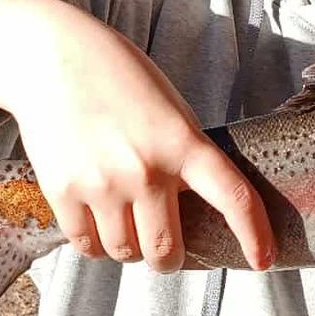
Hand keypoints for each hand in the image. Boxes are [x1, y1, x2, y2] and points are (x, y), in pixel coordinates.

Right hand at [0, 0, 272, 272]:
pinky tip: (97, 223)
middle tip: (166, 250)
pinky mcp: (62, 191)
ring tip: (125, 224)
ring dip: (129, 249)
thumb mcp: (169, 107)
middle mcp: (145, 170)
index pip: (233, 198)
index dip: (254, 235)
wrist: (52, 55)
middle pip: (166, 251)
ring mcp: (102, 184)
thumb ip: (184, 155)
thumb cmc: (117, 77)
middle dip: (169, 259)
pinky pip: (86, 246)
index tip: (262, 260)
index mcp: (182, 143)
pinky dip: (95, 244)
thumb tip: (193, 207)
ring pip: (125, 253)